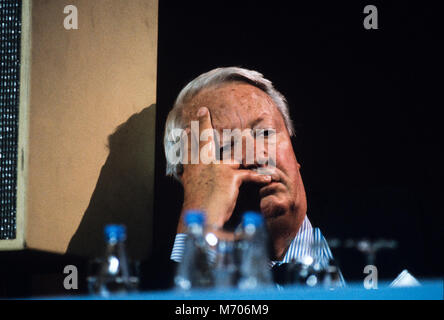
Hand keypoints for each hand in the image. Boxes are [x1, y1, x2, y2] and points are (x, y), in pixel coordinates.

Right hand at [177, 107, 271, 232]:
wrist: (203, 218)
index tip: (187, 127)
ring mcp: (216, 168)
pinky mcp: (230, 177)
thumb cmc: (198, 209)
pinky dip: (259, 177)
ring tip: (262, 154)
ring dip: (252, 155)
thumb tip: (191, 178)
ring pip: (236, 157)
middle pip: (204, 140)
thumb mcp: (192, 192)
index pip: (189, 149)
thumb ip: (194, 181)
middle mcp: (203, 165)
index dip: (188, 137)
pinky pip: (249, 174)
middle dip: (203, 123)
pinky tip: (268, 178)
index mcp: (193, 169)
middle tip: (203, 111)